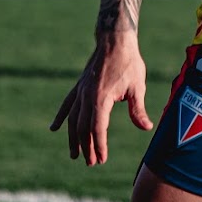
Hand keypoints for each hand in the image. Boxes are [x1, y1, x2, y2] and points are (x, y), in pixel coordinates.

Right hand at [49, 35, 152, 165]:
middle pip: (83, 127)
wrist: (115, 39)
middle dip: (87, 147)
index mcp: (101, 98)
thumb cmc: (129, 62)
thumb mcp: (137, 86)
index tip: (102, 159)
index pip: (98, 128)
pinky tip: (54, 128)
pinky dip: (60, 117)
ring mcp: (80, 90)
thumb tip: (147, 128)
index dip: (99, 145)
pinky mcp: (79, 86)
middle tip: (91, 163)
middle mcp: (87, 96)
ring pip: (73, 119)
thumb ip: (138, 109)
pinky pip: (66, 104)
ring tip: (74, 154)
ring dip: (73, 138)